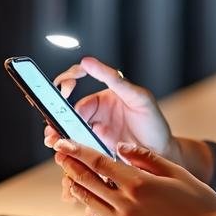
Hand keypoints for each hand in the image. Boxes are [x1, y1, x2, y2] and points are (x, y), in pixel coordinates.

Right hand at [45, 57, 177, 158]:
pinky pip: (75, 145)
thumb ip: (114, 79)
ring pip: (67, 128)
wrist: (162, 154)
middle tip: (53, 122)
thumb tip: (87, 60)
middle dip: (56, 114)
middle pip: (67, 108)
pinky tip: (62, 152)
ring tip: (53, 140)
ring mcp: (93, 130)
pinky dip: (66, 147)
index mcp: (104, 94)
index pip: (77, 80)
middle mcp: (96, 111)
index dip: (66, 82)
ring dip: (57, 132)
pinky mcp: (93, 147)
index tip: (64, 89)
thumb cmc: (154, 123)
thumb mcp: (137, 97)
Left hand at [54, 139, 215, 215]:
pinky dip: (99, 215)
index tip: (65, 144)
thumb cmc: (202, 209)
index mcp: (140, 185)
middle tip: (61, 157)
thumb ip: (147, 158)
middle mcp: (128, 208)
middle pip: (89, 184)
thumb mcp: (178, 173)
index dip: (78, 151)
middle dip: (72, 167)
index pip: (100, 163)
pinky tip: (97, 208)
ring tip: (72, 181)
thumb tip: (122, 148)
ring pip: (93, 207)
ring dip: (80, 191)